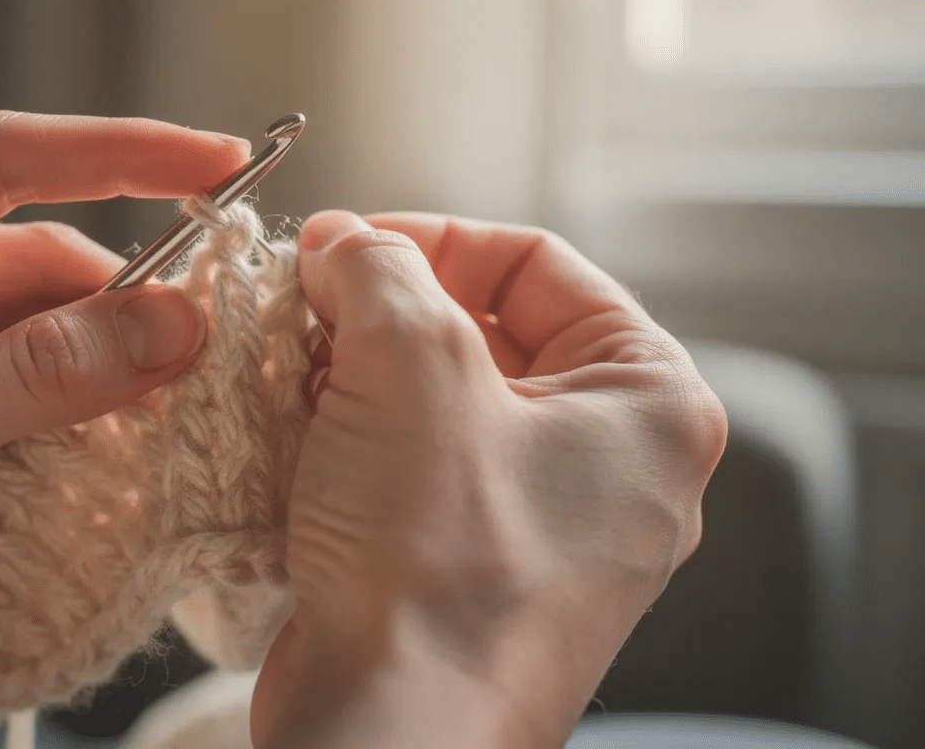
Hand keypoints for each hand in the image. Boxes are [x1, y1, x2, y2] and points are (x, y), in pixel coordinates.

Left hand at [0, 112, 247, 746]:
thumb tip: (174, 325)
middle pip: (30, 262)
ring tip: (162, 424)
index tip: (217, 162)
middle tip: (203, 354)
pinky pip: (10, 404)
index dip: (120, 151)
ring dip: (95, 377)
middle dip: (119, 303)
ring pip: (29, 341)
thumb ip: (36, 379)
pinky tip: (103, 463)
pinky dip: (62, 428)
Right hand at [251, 211, 726, 746]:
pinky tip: (293, 437)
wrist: (392, 732)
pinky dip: (353, 443)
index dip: (431, 238)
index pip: (537, 264)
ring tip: (287, 374)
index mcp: (649, 403)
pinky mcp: (475, 571)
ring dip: (356, 376)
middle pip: (486, 333)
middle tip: (302, 305)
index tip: (342, 242)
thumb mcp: (411, 367)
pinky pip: (415, 473)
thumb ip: (380, 269)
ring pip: (441, 404)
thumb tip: (345, 244)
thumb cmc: (438, 568)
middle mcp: (611, 467)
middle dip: (382, 313)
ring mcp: (545, 527)